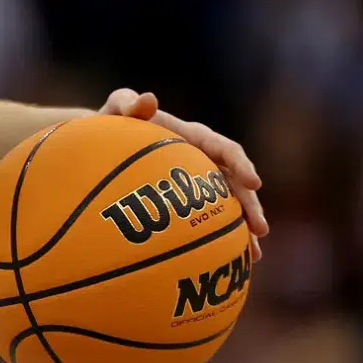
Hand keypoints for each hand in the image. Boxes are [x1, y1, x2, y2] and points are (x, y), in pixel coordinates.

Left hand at [99, 89, 268, 261]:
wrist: (101, 144)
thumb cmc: (110, 123)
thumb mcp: (117, 109)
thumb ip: (128, 103)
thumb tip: (147, 99)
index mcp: (191, 137)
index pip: (224, 149)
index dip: (241, 165)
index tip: (254, 183)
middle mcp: (201, 159)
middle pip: (236, 184)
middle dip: (252, 206)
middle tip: (261, 230)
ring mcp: (196, 182)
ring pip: (229, 206)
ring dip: (244, 229)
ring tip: (254, 256)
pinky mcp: (186, 202)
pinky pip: (208, 220)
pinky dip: (220, 239)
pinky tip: (227, 262)